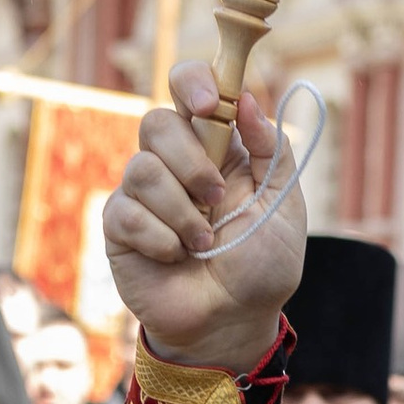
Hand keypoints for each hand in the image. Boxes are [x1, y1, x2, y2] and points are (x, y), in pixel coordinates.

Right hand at [101, 68, 305, 373]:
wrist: (235, 321)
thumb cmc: (261, 265)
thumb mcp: (283, 205)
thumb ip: (272, 150)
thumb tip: (247, 100)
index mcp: (215, 146)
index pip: (189, 87)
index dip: (193, 82)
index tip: (210, 105)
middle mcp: (174, 162)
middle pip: (156, 121)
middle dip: (189, 160)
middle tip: (216, 198)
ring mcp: (143, 194)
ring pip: (142, 169)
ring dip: (182, 211)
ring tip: (204, 243)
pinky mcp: (120, 227)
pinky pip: (127, 211)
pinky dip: (160, 238)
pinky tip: (177, 257)